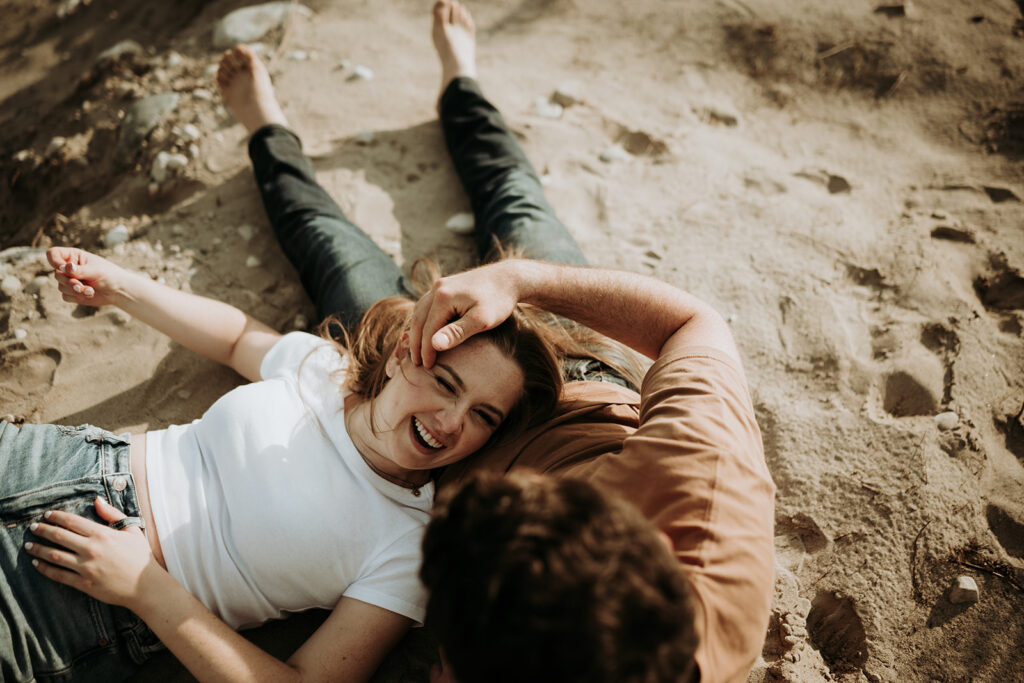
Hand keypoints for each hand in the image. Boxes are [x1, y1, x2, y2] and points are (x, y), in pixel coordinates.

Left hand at [25, 497, 159, 608]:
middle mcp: (91, 549)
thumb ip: (112, 514)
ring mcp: (85, 567)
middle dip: (42, 530)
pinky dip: (45, 569)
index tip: (47, 515)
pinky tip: (37, 564)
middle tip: (33, 527)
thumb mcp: (132, 529)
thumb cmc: (140, 556)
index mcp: (102, 534)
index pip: (72, 522)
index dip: (57, 517)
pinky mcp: (83, 583)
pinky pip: (58, 575)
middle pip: (59, 536)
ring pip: (54, 555)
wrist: (145, 585)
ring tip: (29, 546)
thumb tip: (97, 501)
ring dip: (38, 549)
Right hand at [46, 247, 129, 307]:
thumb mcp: (95, 270)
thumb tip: (64, 267)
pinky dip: (76, 297)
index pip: (53, 254)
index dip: (54, 261)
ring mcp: (69, 280)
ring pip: (61, 286)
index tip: (64, 268)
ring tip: (90, 291)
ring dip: (75, 291)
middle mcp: (68, 267)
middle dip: (69, 282)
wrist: (118, 290)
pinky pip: (65, 296)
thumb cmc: (109, 275)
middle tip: (81, 286)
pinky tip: (89, 294)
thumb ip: (79, 270)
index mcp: (73, 256)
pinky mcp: (72, 292)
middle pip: (57, 274)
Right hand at [409, 262, 520, 367]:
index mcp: (443, 297)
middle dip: (416, 343)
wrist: (510, 278)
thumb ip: (457, 332)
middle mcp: (437, 288)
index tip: (427, 367)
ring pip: (419, 311)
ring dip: (417, 331)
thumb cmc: (499, 301)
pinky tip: (426, 330)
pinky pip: (427, 305)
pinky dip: (423, 320)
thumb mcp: (482, 320)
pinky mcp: (445, 285)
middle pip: (419, 320)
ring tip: (417, 350)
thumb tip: (434, 344)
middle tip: (416, 363)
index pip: (428, 329)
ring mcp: (440, 285)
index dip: (426, 351)